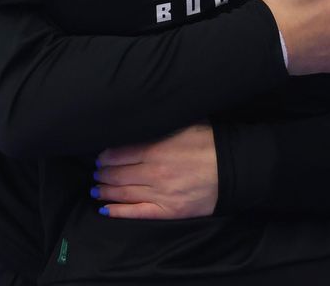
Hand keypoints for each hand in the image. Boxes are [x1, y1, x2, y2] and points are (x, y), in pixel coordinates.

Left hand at [92, 124, 217, 219]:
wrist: (233, 169)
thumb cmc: (210, 142)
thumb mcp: (184, 124)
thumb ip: (159, 124)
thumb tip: (140, 117)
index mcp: (155, 148)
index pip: (119, 153)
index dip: (105, 156)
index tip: (100, 157)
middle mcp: (153, 172)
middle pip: (117, 174)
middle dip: (103, 173)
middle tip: (96, 172)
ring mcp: (159, 193)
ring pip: (123, 193)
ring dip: (105, 191)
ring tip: (96, 189)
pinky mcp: (168, 211)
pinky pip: (136, 213)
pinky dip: (118, 212)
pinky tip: (105, 210)